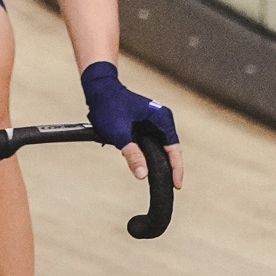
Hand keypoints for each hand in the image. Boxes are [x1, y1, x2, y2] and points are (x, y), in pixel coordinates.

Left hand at [80, 61, 183, 188]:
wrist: (99, 89)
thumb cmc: (109, 106)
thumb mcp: (119, 134)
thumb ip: (132, 155)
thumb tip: (143, 175)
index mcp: (162, 119)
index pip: (174, 149)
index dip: (176, 169)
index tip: (176, 185)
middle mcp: (162, 120)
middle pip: (169, 149)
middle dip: (168, 167)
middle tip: (166, 185)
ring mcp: (155, 121)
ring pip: (159, 147)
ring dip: (157, 161)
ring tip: (157, 179)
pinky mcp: (146, 124)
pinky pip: (151, 142)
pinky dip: (148, 154)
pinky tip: (143, 164)